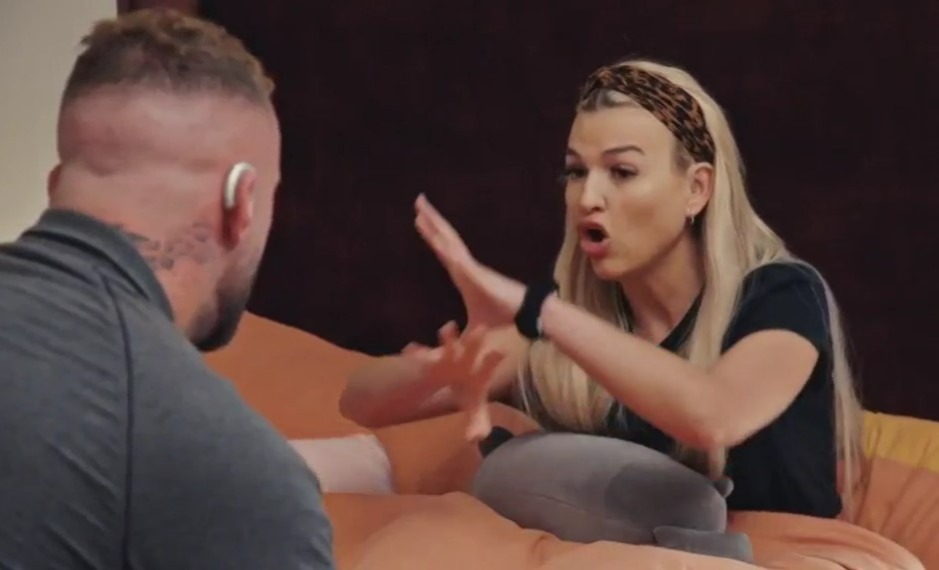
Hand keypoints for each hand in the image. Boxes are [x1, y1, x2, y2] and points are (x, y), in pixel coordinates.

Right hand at [402, 321, 505, 440]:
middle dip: (475, 341)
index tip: (501, 352)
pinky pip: (423, 355)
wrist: (458, 372)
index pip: (489, 366)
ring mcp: (450, 356)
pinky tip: (408, 350)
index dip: (493, 360)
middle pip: (473, 350)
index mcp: (480, 373)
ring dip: (449, 337)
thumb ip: (478, 422)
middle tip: (481, 329)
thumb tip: (475, 439)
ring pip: (450, 345)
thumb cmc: (470, 390)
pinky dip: (417, 354)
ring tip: (448, 327)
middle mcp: (467, 361)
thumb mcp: (475, 406)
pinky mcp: (433, 357)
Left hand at [414, 194, 525, 328]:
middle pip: (443, 238)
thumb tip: (447, 344)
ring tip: (421, 205)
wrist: (523, 313)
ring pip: (448, 240)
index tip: (419, 221)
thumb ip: (458, 335)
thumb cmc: (501, 316)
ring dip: (435, 223)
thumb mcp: (472, 328)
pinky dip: (444, 243)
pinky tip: (434, 232)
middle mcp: (464, 265)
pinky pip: (456, 255)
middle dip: (430, 221)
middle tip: (418, 201)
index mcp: (462, 274)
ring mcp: (469, 266)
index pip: (443, 251)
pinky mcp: (474, 271)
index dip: (432, 236)